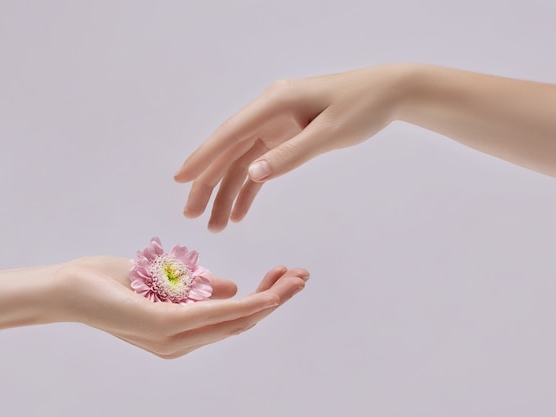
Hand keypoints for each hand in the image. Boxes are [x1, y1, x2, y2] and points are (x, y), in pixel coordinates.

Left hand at [57, 256, 308, 358]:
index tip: (285, 275)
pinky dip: (241, 304)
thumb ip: (197, 288)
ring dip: (267, 299)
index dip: (265, 299)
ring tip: (293, 278)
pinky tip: (263, 291)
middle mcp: (181, 343)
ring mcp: (172, 339)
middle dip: (275, 299)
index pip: (233, 318)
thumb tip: (232, 286)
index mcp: (182, 332)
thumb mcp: (163, 281)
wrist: (66, 289)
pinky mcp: (162, 327)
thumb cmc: (109, 283)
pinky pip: (210, 316)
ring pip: (233, 321)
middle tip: (301, 276)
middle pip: (241, 322)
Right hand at [174, 64, 412, 230]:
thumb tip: (253, 174)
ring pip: (242, 162)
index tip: (180, 179)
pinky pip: (262, 166)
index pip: (230, 133)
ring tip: (214, 226)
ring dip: (227, 193)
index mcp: (275, 103)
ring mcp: (276, 126)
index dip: (203, 157)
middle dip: (207, 183)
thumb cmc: (362, 107)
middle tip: (190, 214)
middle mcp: (268, 113)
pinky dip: (251, 189)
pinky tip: (240, 213)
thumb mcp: (329, 133)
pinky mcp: (286, 137)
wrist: (388, 94)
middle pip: (229, 151)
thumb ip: (290, 154)